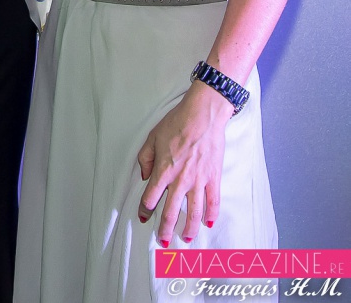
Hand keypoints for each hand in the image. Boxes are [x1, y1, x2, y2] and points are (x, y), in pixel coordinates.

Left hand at [137, 80, 231, 243]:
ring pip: (194, 213)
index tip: (143, 216)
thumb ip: (145, 158)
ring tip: (186, 238)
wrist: (202, 114)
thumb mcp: (152, 137)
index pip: (150, 197)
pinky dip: (212, 215)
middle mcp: (180, 180)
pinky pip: (213, 201)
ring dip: (189, 228)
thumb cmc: (176, 122)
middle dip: (165, 229)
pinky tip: (208, 223)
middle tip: (163, 241)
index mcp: (163, 170)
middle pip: (171, 212)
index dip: (145, 209)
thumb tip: (144, 176)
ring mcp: (198, 181)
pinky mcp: (213, 178)